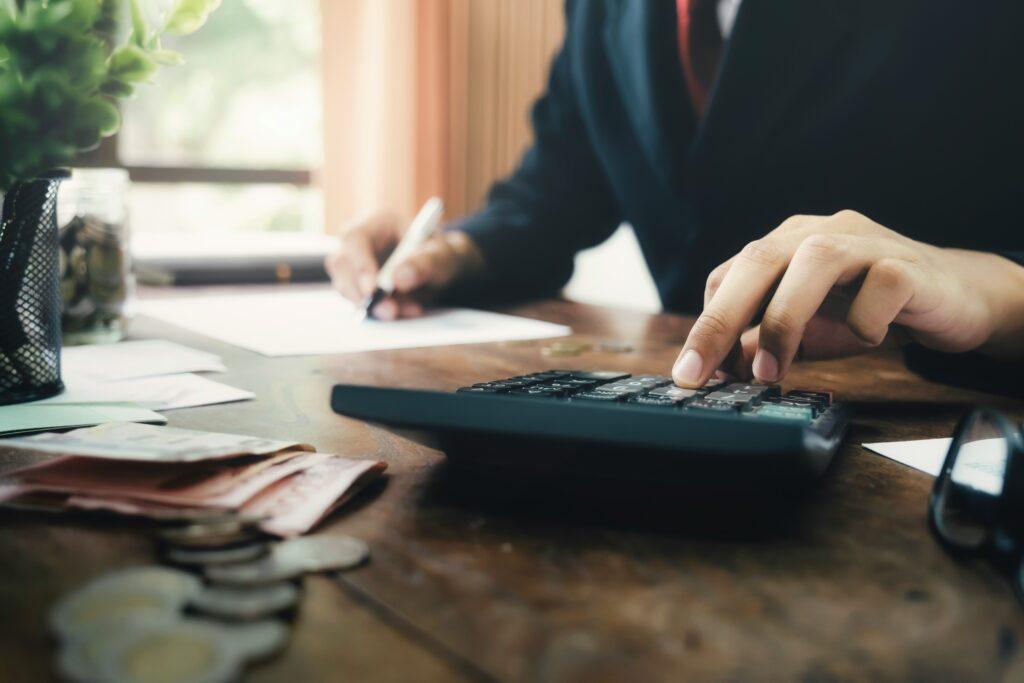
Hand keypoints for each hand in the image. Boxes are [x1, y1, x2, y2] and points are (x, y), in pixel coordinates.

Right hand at [325, 213, 484, 319]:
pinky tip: (407, 310)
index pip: (354, 239)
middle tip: (389, 311)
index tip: (373, 289)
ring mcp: (353, 266)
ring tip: (409, 309)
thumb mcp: (443, 254)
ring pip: (346, 288)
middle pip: (340, 265)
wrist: (441, 268)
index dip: (359, 264)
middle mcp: (358, 243)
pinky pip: (360, 303)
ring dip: (373, 306)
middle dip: (360, 292)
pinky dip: (381, 312)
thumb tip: (399, 279)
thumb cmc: (439, 254)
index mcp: (376, 223)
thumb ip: (425, 262)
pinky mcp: (357, 288)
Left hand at [673, 210, 1023, 386]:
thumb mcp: (804, 330)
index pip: (729, 275)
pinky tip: (868, 340)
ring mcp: (865, 243)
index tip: (691, 373)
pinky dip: (866, 318)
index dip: (707, 324)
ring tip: (772, 370)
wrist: (951, 298)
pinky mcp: (908, 265)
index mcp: (785, 245)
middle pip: (758, 259)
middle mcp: (818, 233)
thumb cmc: (867, 309)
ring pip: (815, 260)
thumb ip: (761, 343)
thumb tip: (717, 369)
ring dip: (785, 318)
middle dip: (723, 318)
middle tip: (701, 370)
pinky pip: (882, 284)